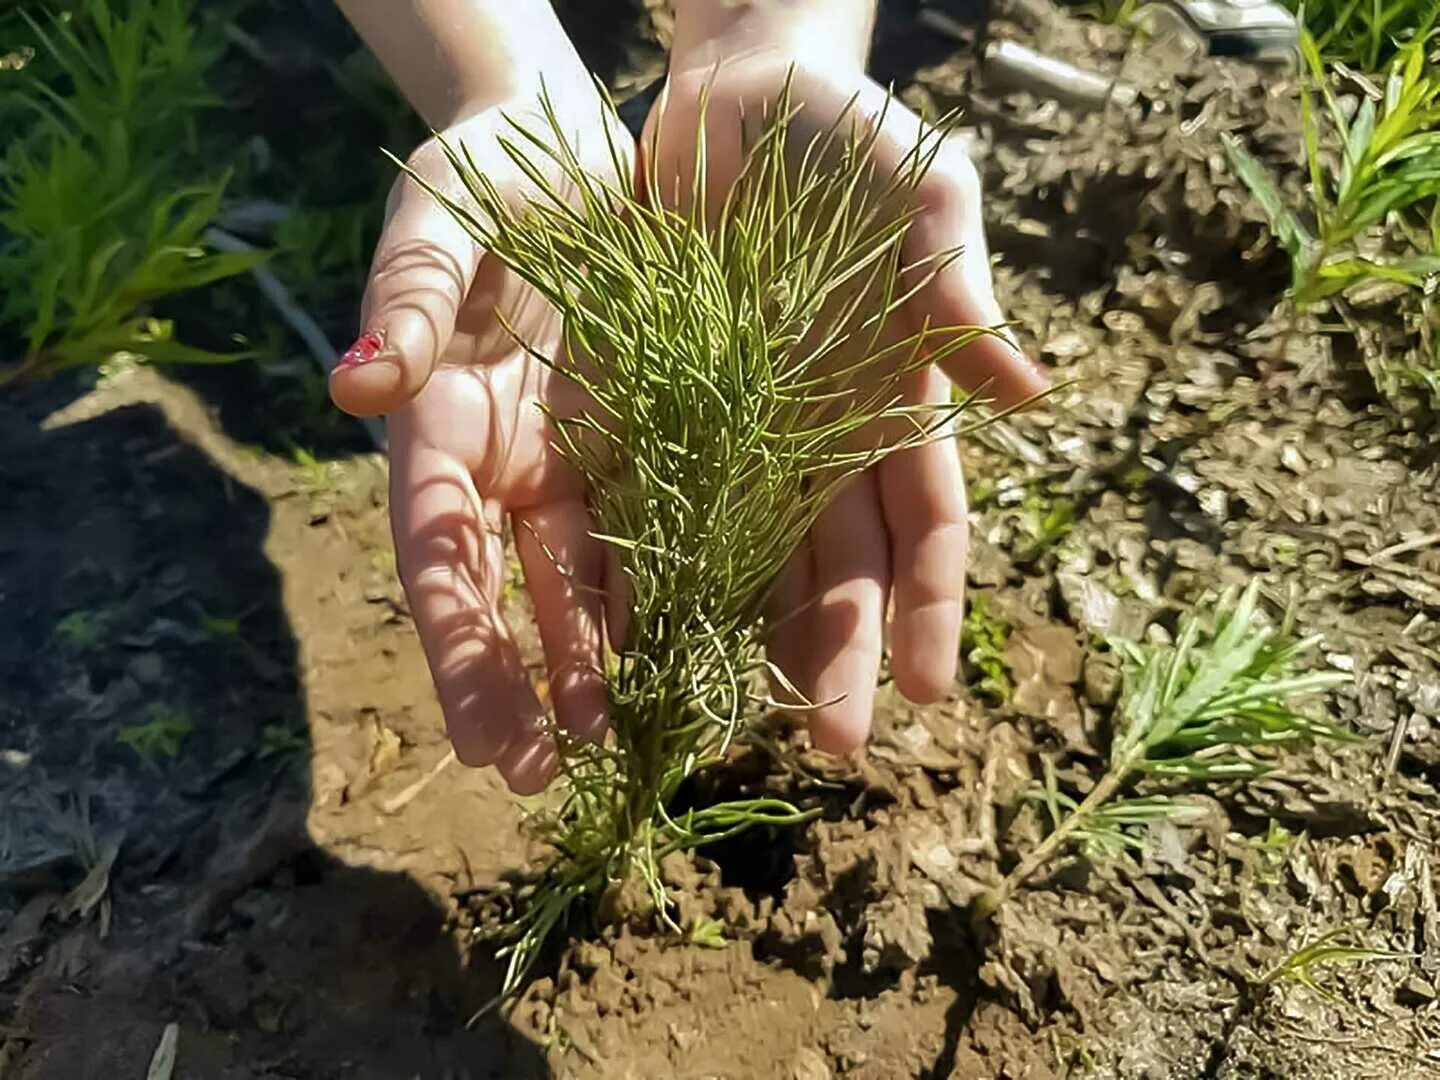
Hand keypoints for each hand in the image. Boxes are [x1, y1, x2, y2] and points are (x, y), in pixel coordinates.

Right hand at [332, 81, 629, 794]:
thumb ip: (404, 299)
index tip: (484, 739)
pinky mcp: (657, 438)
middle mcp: (512, 465)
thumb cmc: (487, 179)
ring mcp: (585, 460)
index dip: (462, 647)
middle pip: (518, 590)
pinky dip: (692, 586)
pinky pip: (675, 523)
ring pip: (601, 577)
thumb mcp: (439, 225)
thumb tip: (354, 384)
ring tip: (641, 733)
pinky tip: (719, 647)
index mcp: (444, 427)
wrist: (577, 152)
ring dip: (617, 658)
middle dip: (534, 680)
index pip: (443, 555)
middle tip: (555, 771)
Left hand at [645, 4, 1048, 752]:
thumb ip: (956, 278)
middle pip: (833, 565)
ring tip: (728, 721)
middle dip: (836, 654)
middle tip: (830, 745)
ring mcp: (731, 428)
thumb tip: (1027, 389)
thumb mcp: (916, 186)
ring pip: (742, 557)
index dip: (927, 604)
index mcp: (891, 397)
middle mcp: (814, 433)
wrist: (731, 90)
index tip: (926, 689)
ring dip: (742, 641)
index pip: (923, 522)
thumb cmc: (843, 132)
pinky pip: (647, 502)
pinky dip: (644, 571)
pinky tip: (635, 639)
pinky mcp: (649, 406)